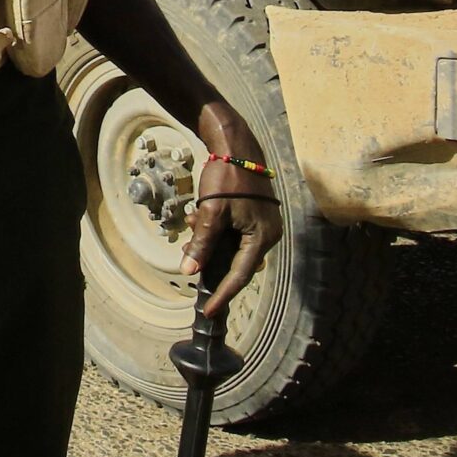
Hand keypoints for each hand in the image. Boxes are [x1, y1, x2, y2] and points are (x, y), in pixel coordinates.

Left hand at [184, 104, 281, 317]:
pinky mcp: (255, 216)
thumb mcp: (211, 212)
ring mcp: (263, 225)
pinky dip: (215, 229)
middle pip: (234, 262)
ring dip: (209, 240)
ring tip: (193, 220)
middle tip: (189, 248)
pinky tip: (198, 215)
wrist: (236, 144)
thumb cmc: (227, 177)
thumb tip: (190, 271)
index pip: (239, 276)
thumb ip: (202, 244)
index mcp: (262, 238)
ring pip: (231, 246)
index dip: (222, 295)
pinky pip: (233, 233)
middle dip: (209, 257)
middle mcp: (267, 235)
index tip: (208, 311)